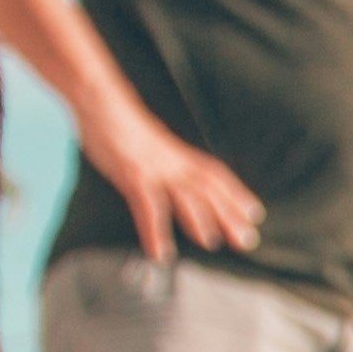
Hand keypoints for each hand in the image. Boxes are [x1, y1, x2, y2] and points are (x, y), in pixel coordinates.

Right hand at [74, 91, 263, 260]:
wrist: (97, 98)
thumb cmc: (117, 122)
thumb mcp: (147, 142)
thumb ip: (161, 160)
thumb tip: (168, 177)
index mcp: (177, 154)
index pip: (215, 175)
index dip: (236, 194)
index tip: (255, 214)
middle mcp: (172, 161)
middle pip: (208, 189)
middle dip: (229, 215)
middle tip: (248, 240)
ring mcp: (154, 167)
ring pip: (186, 196)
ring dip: (200, 221)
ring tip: (211, 243)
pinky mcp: (133, 174)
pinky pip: (149, 207)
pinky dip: (156, 232)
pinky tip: (160, 253)